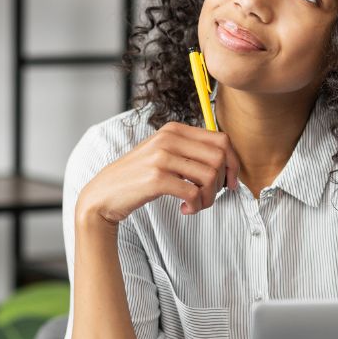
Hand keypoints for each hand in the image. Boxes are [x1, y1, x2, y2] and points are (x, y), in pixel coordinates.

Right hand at [77, 121, 240, 224]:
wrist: (105, 194)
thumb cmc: (139, 177)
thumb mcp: (164, 154)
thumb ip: (191, 152)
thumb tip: (228, 162)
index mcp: (174, 130)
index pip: (221, 139)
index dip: (233, 163)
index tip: (229, 182)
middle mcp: (169, 138)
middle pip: (219, 157)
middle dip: (222, 182)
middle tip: (209, 196)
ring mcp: (162, 157)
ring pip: (210, 176)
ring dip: (209, 197)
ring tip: (196, 204)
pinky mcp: (156, 178)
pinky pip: (194, 192)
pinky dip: (196, 205)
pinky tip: (185, 209)